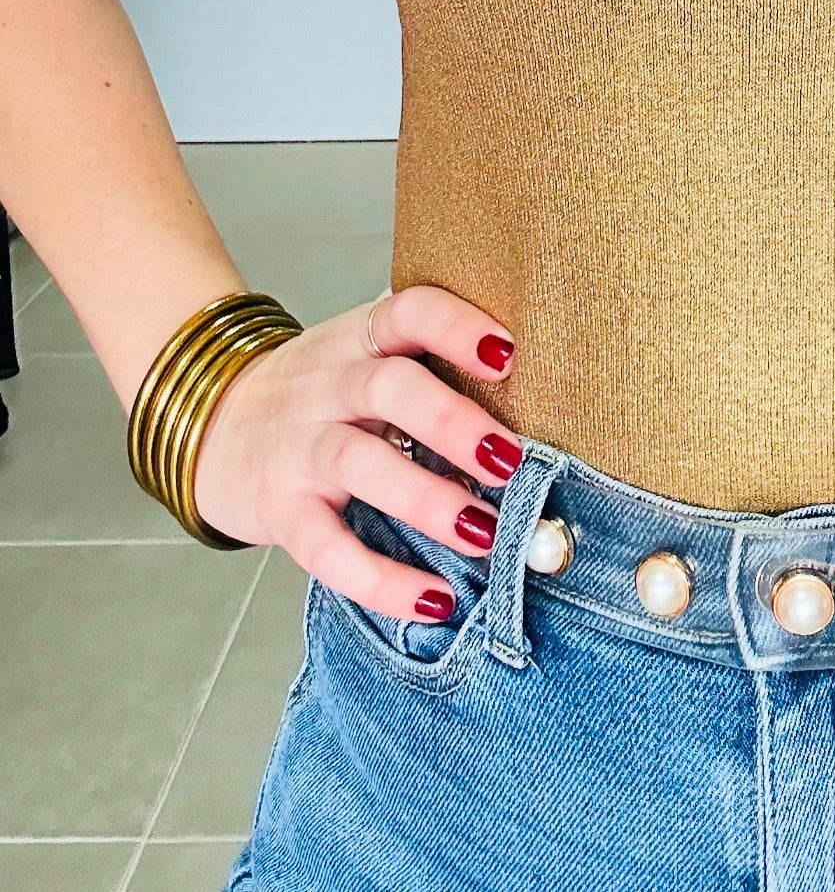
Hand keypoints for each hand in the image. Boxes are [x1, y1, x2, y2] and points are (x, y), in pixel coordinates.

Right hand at [190, 284, 522, 622]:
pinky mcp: (279, 509)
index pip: (409, 312)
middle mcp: (329, 384)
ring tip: (483, 533)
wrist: (210, 422)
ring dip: (426, 499)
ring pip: (359, 463)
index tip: (510, 354)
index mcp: (362, 339)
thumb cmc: (323, 392)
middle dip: (453, 423)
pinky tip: (432, 599)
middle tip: (510, 460)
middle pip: (388, 387)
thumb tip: (547, 391)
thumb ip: (431, 360)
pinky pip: (324, 547)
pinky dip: (378, 578)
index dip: (457, 327)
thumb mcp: (365, 354)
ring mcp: (299, 446)